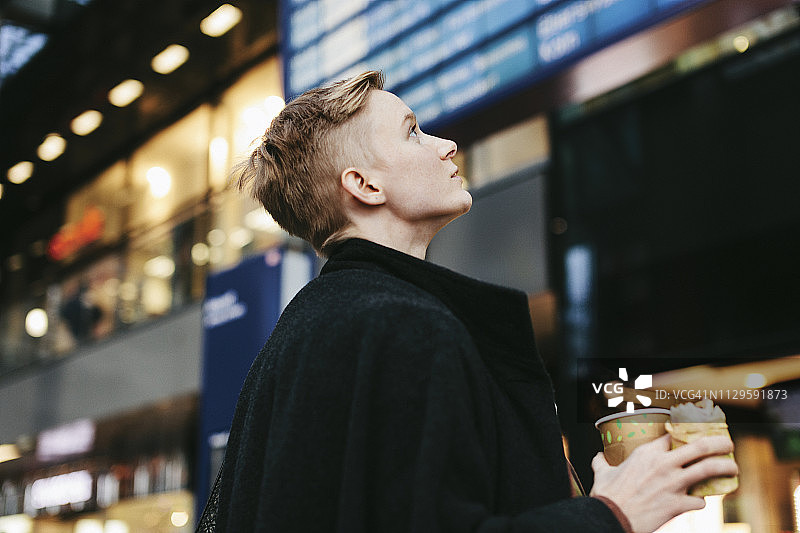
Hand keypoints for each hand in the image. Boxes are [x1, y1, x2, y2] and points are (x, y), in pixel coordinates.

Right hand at [589, 434, 737, 532]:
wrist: (611, 517)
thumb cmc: (607, 495)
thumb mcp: (602, 473)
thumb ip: (602, 463)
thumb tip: (598, 458)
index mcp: (647, 453)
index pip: (674, 434)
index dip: (685, 431)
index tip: (693, 432)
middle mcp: (664, 464)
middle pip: (700, 447)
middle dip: (719, 443)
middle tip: (728, 443)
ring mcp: (673, 484)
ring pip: (709, 470)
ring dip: (725, 467)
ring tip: (733, 468)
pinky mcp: (678, 504)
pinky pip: (699, 501)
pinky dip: (700, 501)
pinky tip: (698, 502)